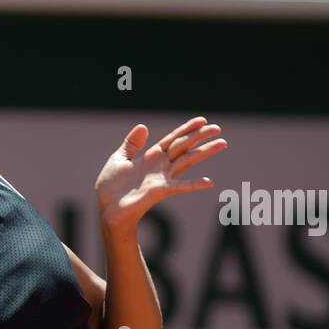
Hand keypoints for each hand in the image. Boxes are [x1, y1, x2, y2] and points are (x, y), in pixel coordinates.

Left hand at [94, 117, 226, 235]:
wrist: (106, 208)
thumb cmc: (110, 187)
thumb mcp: (118, 159)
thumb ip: (131, 144)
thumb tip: (143, 126)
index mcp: (150, 157)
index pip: (173, 139)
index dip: (187, 129)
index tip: (202, 120)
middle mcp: (160, 166)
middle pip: (184, 147)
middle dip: (200, 136)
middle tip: (218, 128)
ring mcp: (162, 178)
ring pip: (187, 160)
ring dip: (204, 152)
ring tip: (222, 143)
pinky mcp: (159, 191)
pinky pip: (180, 186)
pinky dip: (194, 184)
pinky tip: (209, 182)